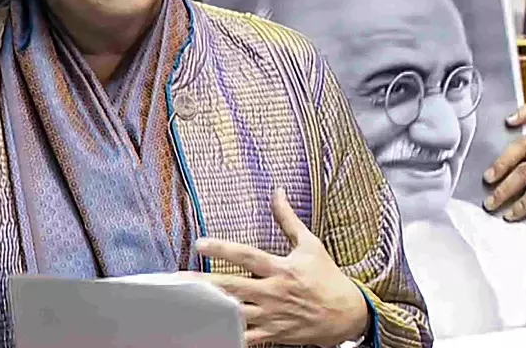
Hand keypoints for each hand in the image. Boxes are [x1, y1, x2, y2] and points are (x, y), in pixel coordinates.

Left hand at [189, 188, 368, 346]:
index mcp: (281, 269)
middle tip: (179, 278)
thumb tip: (277, 192)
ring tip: (186, 304)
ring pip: (235, 313)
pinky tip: (208, 331)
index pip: (247, 256)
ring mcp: (272, 316)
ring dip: (210, 308)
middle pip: (233, 286)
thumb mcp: (311, 244)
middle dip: (204, 282)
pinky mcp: (273, 334)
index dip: (222, 248)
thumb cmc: (327, 277)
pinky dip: (227, 336)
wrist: (346, 313)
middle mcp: (273, 292)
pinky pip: (246, 338)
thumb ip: (288, 219)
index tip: (200, 243)